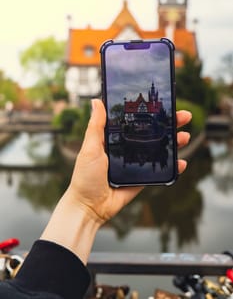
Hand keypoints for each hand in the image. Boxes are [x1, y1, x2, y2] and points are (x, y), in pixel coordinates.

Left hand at [41, 99, 190, 263]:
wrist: (90, 207)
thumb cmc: (85, 176)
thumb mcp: (90, 148)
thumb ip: (96, 126)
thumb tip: (96, 101)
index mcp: (115, 139)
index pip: (136, 121)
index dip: (150, 113)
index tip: (164, 104)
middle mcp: (127, 148)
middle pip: (151, 133)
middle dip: (168, 124)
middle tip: (183, 116)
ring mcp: (136, 163)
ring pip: (158, 149)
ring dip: (173, 142)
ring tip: (185, 136)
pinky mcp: (141, 179)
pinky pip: (158, 170)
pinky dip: (171, 167)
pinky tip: (181, 162)